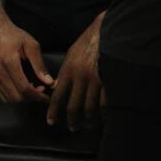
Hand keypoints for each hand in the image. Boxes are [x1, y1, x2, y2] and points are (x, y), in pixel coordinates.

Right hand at [0, 16, 53, 102]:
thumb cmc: (13, 35)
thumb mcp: (31, 45)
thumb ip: (40, 65)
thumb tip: (50, 82)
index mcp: (9, 62)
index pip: (24, 88)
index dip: (37, 96)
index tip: (47, 97)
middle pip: (16, 97)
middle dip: (31, 98)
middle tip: (40, 90)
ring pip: (8, 98)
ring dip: (22, 98)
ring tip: (31, 89)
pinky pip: (1, 95)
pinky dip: (12, 95)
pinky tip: (19, 86)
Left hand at [46, 14, 103, 129]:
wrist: (106, 32)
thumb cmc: (88, 43)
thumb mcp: (71, 55)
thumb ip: (66, 72)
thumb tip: (58, 85)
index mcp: (67, 71)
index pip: (57, 96)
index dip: (53, 111)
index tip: (51, 121)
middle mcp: (79, 77)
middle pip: (73, 106)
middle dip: (72, 120)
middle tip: (72, 128)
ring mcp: (95, 80)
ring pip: (90, 108)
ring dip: (88, 120)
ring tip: (88, 126)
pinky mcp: (109, 80)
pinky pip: (106, 103)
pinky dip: (104, 113)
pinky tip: (104, 117)